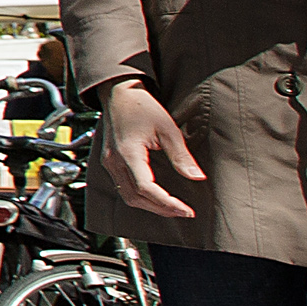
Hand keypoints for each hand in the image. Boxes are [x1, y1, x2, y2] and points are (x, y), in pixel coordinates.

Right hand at [98, 79, 205, 220]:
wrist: (119, 93)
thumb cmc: (142, 106)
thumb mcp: (167, 129)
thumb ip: (181, 156)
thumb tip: (197, 178)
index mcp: (128, 153)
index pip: (146, 188)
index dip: (167, 203)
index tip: (186, 210)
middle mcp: (114, 161)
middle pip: (135, 197)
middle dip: (160, 209)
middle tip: (183, 212)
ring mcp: (109, 163)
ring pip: (127, 195)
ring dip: (149, 205)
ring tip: (171, 207)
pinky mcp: (109, 162)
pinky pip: (122, 187)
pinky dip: (140, 196)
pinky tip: (155, 196)